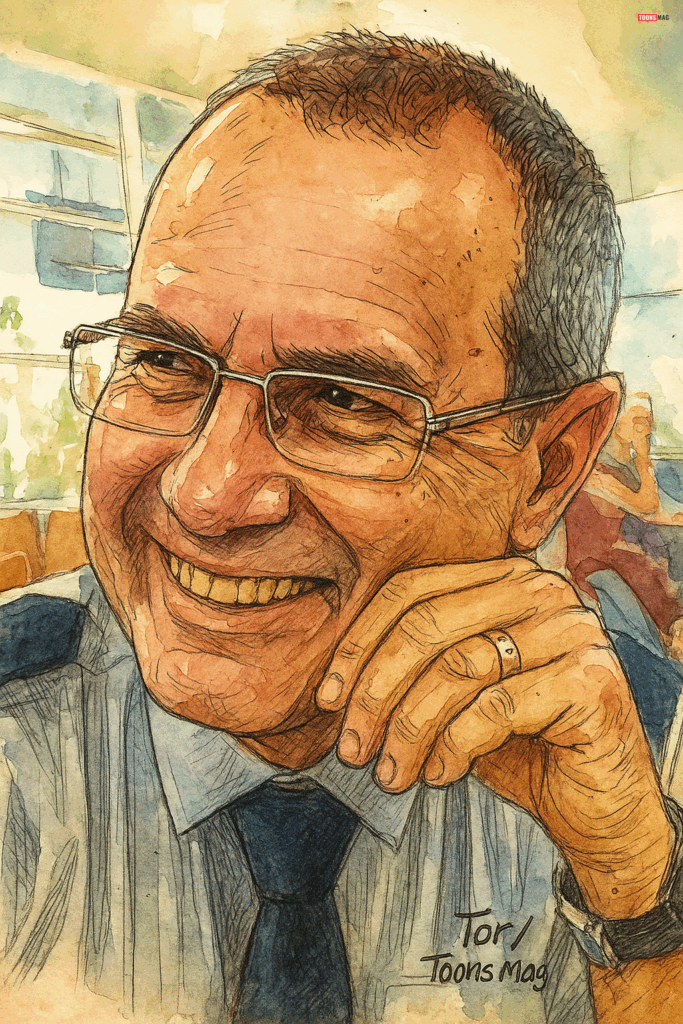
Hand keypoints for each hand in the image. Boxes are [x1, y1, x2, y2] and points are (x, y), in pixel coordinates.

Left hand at [316, 557, 674, 916]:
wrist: (599, 808)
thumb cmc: (520, 744)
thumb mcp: (457, 695)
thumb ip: (415, 666)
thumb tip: (333, 680)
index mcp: (507, 577)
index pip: (413, 589)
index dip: (359, 644)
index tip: (327, 699)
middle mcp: (545, 590)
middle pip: (428, 624)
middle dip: (375, 691)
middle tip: (352, 748)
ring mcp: (574, 630)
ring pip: (457, 668)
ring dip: (408, 729)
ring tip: (390, 773)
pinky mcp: (591, 680)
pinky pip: (494, 708)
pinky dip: (453, 747)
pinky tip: (440, 775)